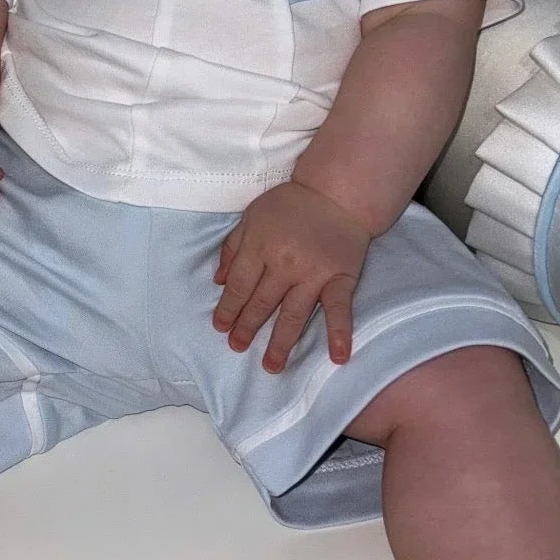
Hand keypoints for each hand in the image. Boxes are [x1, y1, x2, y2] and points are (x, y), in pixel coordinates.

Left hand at [213, 180, 371, 373]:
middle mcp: (284, 263)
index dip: (228, 309)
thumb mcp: (252, 216)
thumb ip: (233, 247)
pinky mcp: (340, 278)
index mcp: (260, 246)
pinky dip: (339, 333)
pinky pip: (339, 309)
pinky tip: (338, 357)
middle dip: (247, 327)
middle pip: (261, 303)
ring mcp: (313, 273)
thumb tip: (219, 281)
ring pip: (293, 314)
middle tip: (237, 346)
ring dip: (281, 343)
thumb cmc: (291, 204)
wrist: (337, 193)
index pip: (239, 286)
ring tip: (271, 366)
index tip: (221, 327)